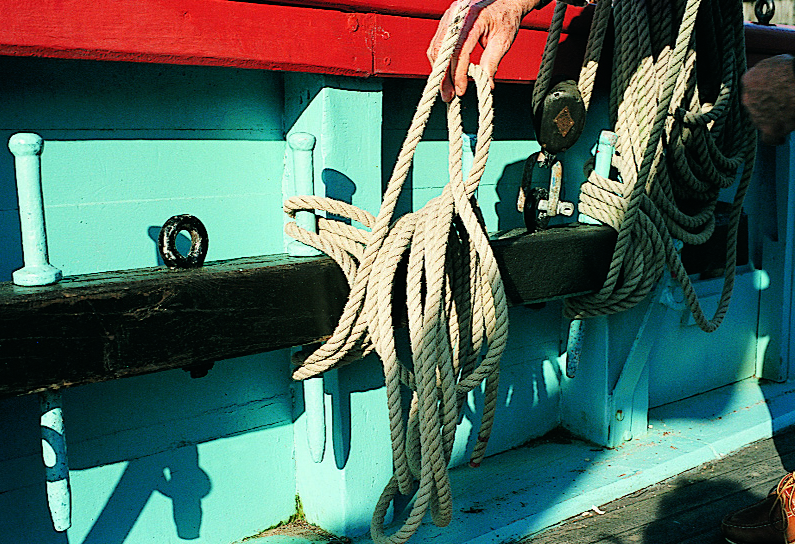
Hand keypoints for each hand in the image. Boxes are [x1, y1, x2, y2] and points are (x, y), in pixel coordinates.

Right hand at [427, 0, 545, 101]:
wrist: (505, 0)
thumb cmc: (506, 18)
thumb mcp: (503, 41)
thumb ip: (492, 62)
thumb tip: (486, 85)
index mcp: (474, 18)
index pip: (460, 50)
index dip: (458, 74)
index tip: (460, 91)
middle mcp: (457, 15)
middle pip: (442, 50)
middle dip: (443, 77)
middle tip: (448, 97)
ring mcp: (450, 17)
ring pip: (436, 48)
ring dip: (439, 71)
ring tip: (446, 89)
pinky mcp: (447, 21)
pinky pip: (438, 43)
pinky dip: (440, 61)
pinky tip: (446, 75)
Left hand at [742, 54, 794, 145]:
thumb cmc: (794, 69)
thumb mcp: (778, 61)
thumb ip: (770, 72)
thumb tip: (774, 78)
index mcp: (749, 79)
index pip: (752, 87)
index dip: (764, 90)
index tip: (773, 91)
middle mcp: (748, 98)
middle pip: (756, 105)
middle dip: (767, 105)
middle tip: (783, 103)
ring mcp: (757, 115)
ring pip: (761, 120)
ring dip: (772, 119)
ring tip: (788, 116)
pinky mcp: (769, 128)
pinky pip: (769, 138)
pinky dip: (775, 138)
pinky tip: (781, 138)